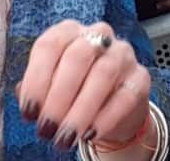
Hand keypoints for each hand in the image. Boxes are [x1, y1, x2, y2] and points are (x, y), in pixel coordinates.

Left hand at [19, 20, 153, 153]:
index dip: (36, 79)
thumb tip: (28, 103)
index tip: (28, 112)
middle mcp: (98, 35)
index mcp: (69, 31)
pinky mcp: (141, 77)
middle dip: (58, 97)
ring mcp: (122, 54)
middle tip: (46, 128)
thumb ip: (37, 90)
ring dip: (81, 110)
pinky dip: (105, 118)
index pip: (50, 45)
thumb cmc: (74, 90)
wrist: (113, 105)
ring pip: (103, 75)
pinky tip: (90, 134)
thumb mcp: (51, 86)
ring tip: (65, 137)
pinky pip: (125, 96)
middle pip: (77, 57)